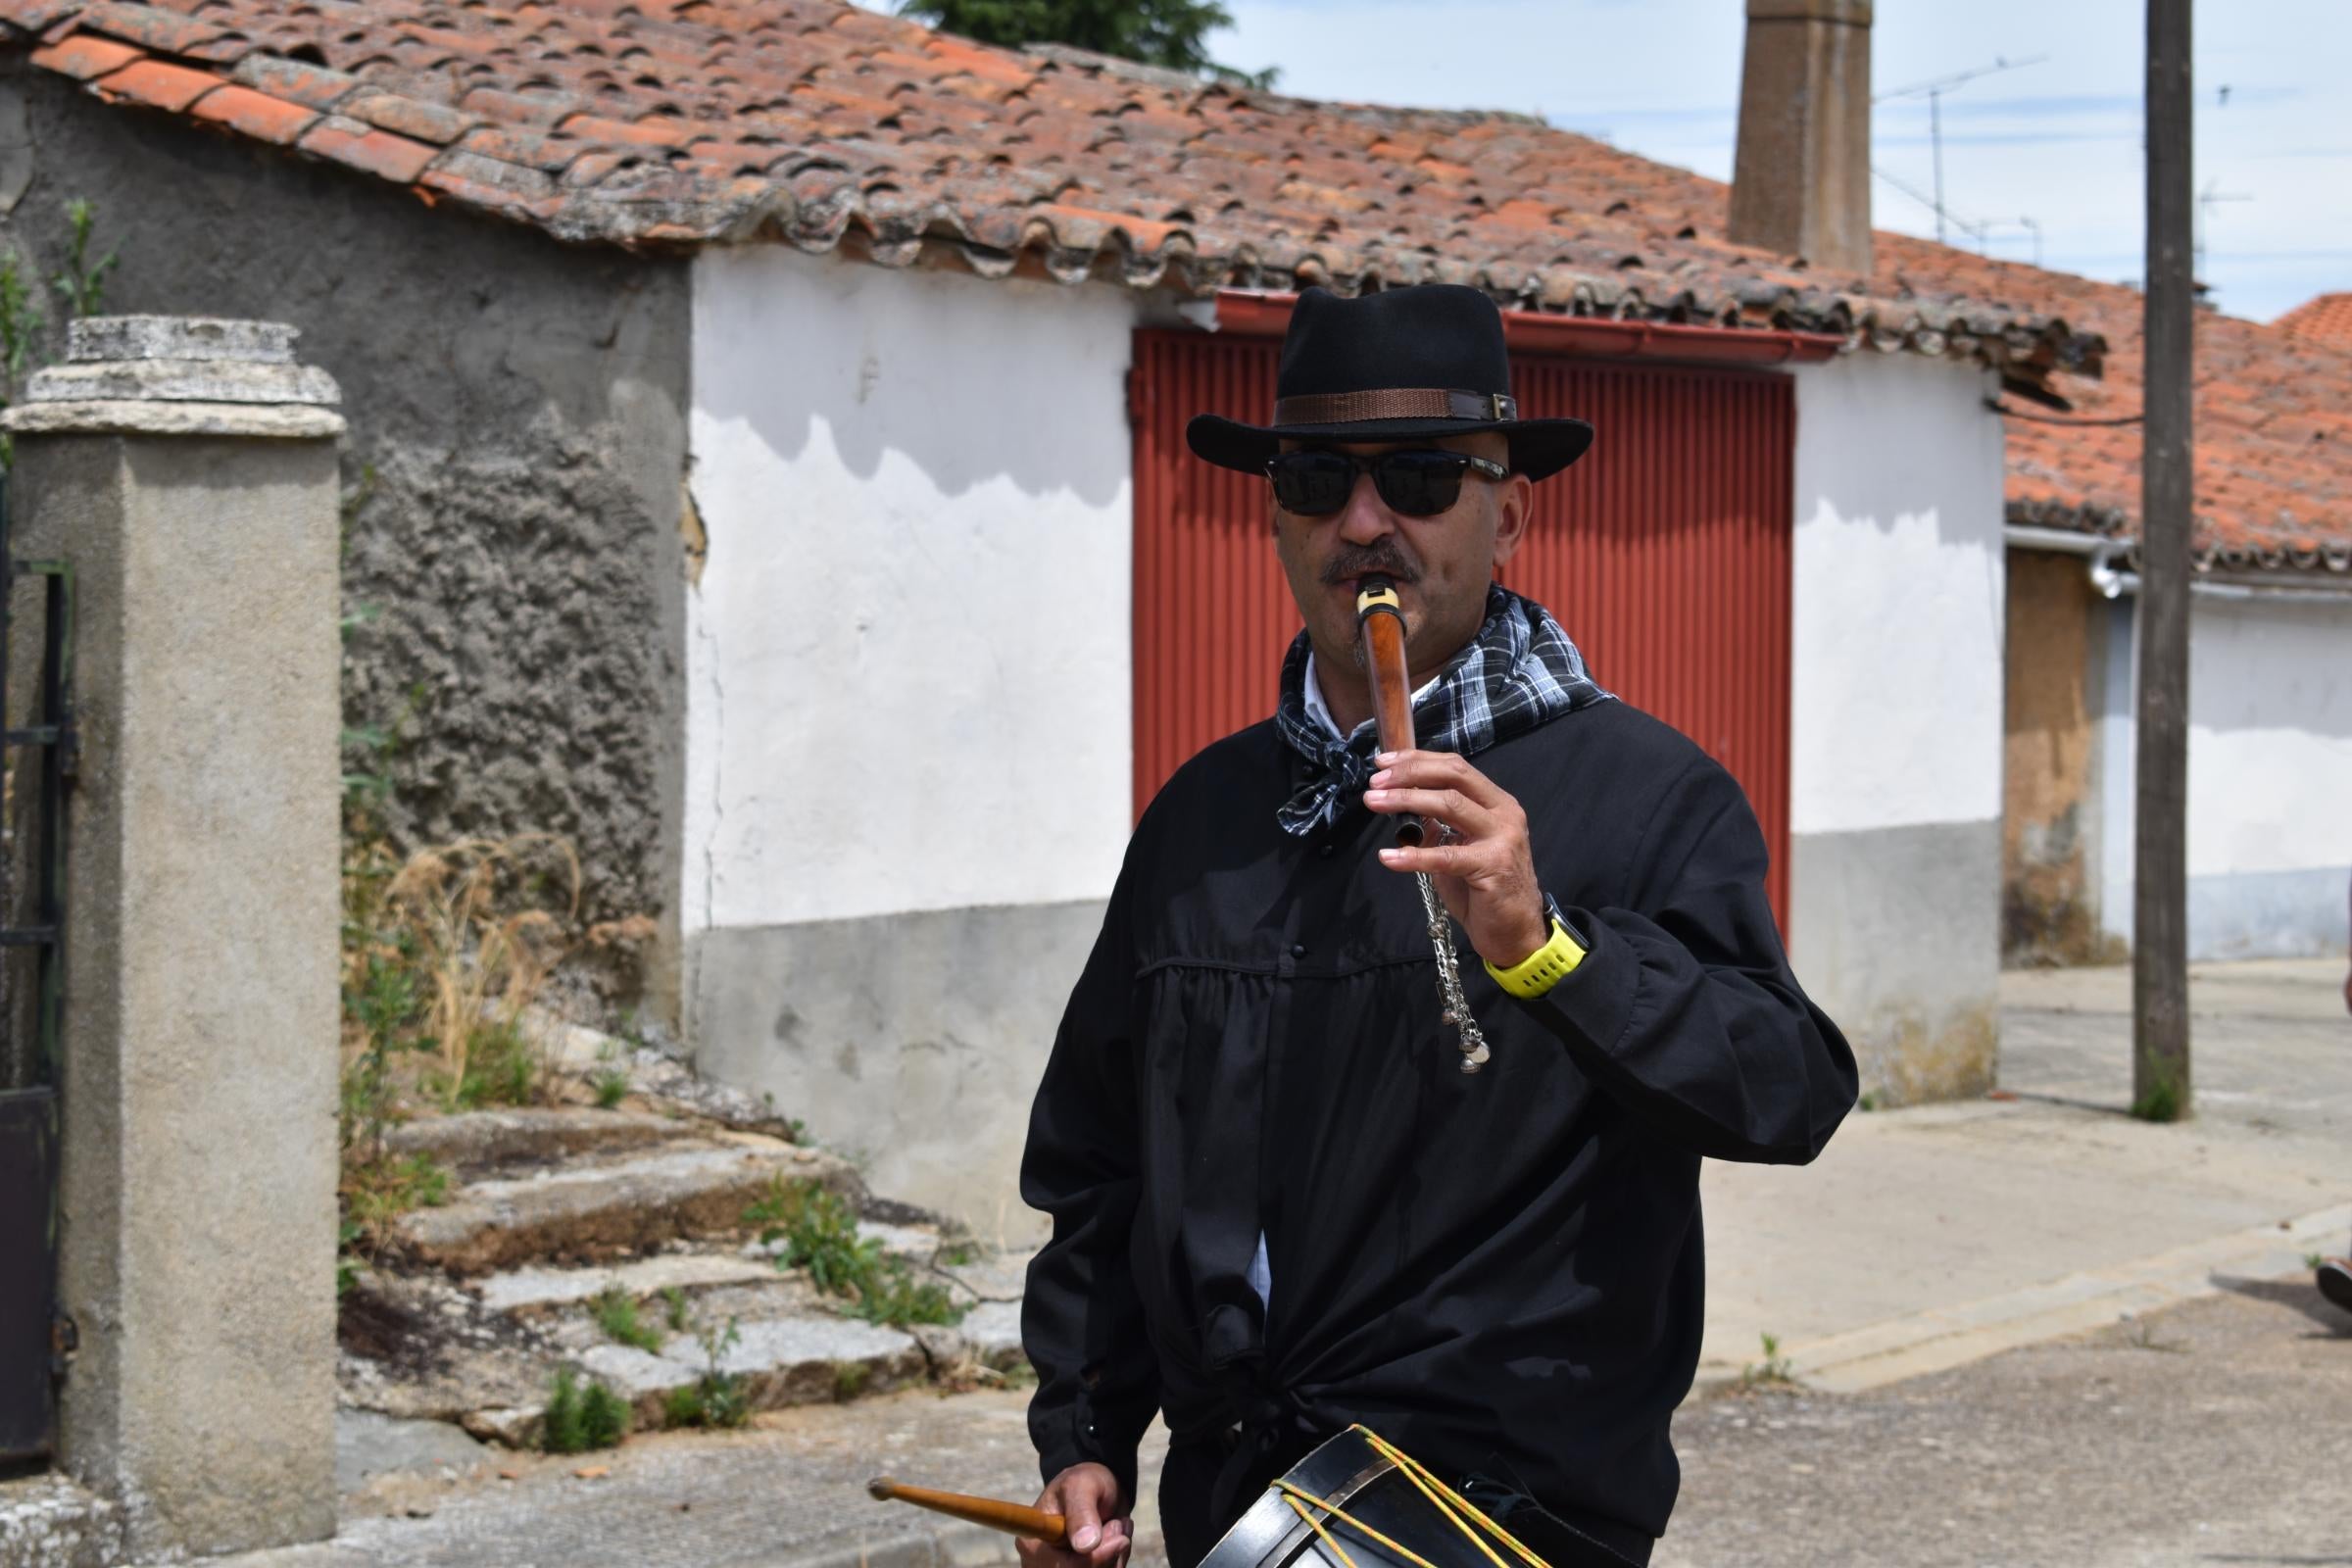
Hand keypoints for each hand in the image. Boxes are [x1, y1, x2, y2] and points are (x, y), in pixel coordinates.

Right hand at [1018, 1463, 1131, 1567]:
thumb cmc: (1083, 1483)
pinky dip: (1119, 1556)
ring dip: (1117, 1552)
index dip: (1091, 1560)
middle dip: (1108, 1551)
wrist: (1097, 1491)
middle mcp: (1043, 1563)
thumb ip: (1081, 1512)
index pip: (1062, 1567)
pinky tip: (1115, 1537)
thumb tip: (1085, 1545)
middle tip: (1117, 1524)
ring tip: (1114, 1525)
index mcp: (1033, 1544)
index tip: (1118, 1540)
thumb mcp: (1081, 1486)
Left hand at [1363, 749, 1548, 969]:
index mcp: (1496, 803)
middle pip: (1454, 777)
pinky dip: (1413, 855)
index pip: (1456, 768)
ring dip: (1406, 801)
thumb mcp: (1460, 847)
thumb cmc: (1485, 889)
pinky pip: (1445, 856)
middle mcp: (1504, 814)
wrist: (1514, 931)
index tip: (1384, 762)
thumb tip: (1403, 806)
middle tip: (1376, 781)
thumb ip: (1439, 825)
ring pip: (1450, 805)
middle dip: (1411, 774)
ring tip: (1375, 803)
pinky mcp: (1492, 867)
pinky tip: (1388, 856)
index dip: (1418, 761)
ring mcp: (1502, 838)